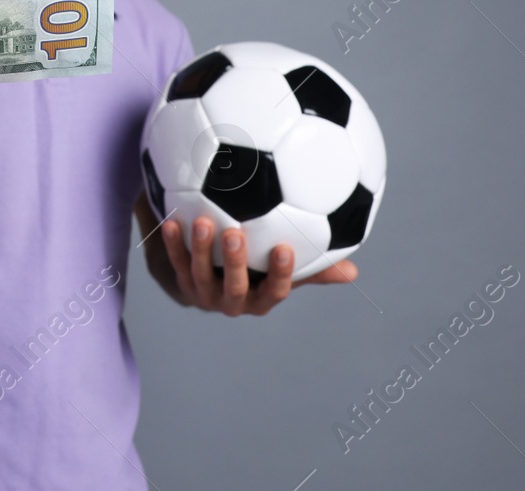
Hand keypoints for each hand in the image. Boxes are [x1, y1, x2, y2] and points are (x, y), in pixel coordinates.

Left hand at [137, 193, 356, 314]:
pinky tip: (171, 223)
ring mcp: (204, 293)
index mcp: (261, 299)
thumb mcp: (283, 271)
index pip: (275, 290)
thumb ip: (313, 268)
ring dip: (201, 250)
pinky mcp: (181, 281)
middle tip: (235, 232)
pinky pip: (176, 263)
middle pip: (234, 287)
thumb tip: (353, 271)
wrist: (211, 281)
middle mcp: (232, 301)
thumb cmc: (258, 271)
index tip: (285, 248)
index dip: (280, 273)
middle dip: (234, 262)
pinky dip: (173, 245)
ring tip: (203, 222)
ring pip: (201, 275)